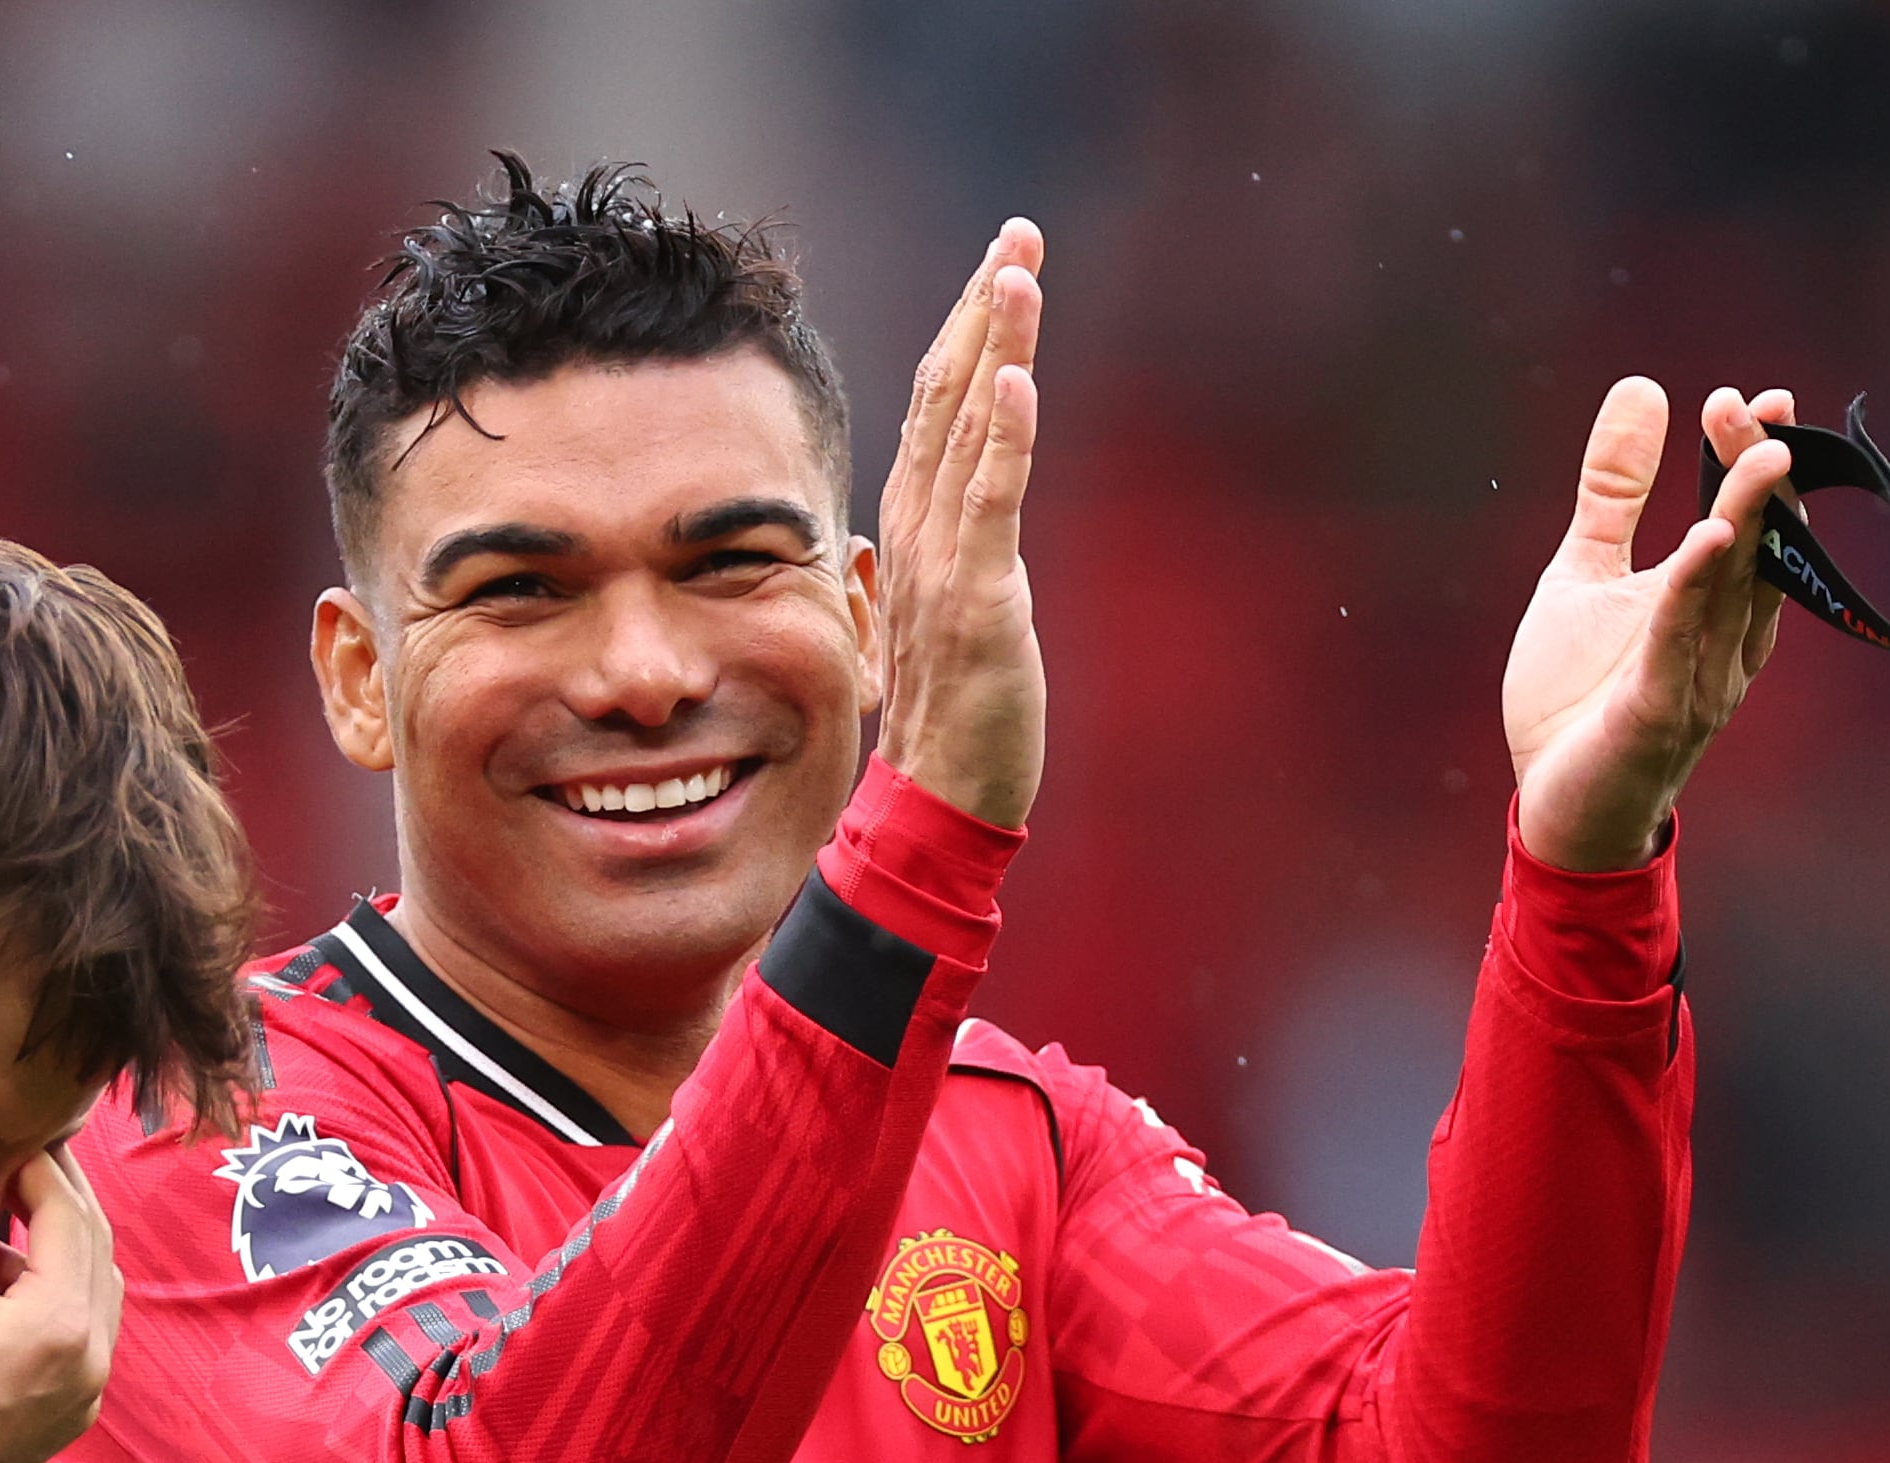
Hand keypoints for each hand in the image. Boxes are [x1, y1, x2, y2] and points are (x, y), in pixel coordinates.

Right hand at [0, 1143, 120, 1462]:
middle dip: (51, 1193)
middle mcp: (91, 1353)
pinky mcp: (71, 1405)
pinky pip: (78, 1326)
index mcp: (57, 1322)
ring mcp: (88, 1385)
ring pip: (90, 1284)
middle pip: (91, 1243)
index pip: (66, 1213)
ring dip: (48, 1241)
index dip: (36, 1163)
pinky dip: (45, 1289)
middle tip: (8, 1154)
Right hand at [869, 220, 1049, 829]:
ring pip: (969, 433)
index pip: (937, 408)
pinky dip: (1005, 437)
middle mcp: (917, 533)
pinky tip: (1018, 377)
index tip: (999, 261)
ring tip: (1018, 271)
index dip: (966, 330)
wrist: (935, 802)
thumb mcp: (919, 627)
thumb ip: (901, 577)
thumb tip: (871, 553)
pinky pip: (991, 504)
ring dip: (996, 347)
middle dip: (984, 310)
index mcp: (909, 530)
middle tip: (1018, 232)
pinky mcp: (980, 600)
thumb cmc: (938, 722)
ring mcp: (945, 564)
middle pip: (948, 396)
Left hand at [1505, 379, 1796, 871]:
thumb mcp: (1586, 573)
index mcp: (1711, 600)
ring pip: (1732, 589)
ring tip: (1758, 455)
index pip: (1748, 516)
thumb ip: (1613, 491)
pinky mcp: (1659, 713)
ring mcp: (1699, 676)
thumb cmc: (1578, 697)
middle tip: (1752, 405)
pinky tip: (1705, 540)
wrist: (1556, 807)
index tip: (1752, 397)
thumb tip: (1642, 386)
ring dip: (1746, 520)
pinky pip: (1681, 643)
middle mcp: (1722, 636)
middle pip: (1753, 542)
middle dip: (1755, 472)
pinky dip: (1693, 591)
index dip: (1752, 458)